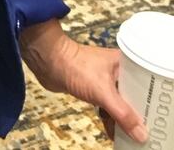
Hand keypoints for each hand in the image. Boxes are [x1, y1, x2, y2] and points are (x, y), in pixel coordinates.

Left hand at [21, 20, 146, 143]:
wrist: (47, 61)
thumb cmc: (74, 65)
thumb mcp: (103, 92)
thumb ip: (122, 113)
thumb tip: (139, 132)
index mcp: (124, 64)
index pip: (143, 87)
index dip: (147, 104)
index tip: (150, 121)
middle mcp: (116, 70)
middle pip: (131, 96)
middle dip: (134, 114)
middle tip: (139, 132)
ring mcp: (104, 79)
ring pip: (118, 103)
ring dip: (121, 118)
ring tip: (129, 135)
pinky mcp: (92, 87)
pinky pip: (106, 106)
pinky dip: (109, 117)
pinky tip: (113, 131)